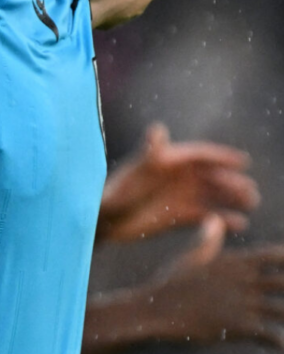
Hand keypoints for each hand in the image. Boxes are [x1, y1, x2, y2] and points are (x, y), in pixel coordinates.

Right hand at [82, 216, 283, 353]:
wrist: (157, 310)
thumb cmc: (171, 283)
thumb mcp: (191, 257)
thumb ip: (209, 240)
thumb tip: (215, 219)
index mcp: (236, 262)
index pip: (276, 255)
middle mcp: (245, 280)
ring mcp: (245, 304)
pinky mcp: (241, 327)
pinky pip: (272, 337)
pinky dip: (280, 343)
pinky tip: (280, 346)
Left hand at [96, 123, 258, 241]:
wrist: (103, 221)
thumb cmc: (114, 193)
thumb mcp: (134, 172)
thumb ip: (148, 153)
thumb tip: (158, 128)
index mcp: (167, 161)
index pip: (199, 154)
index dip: (221, 156)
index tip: (243, 161)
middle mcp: (176, 178)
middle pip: (210, 176)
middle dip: (231, 181)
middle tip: (250, 191)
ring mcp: (178, 197)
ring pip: (212, 195)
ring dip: (231, 198)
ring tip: (250, 204)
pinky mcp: (177, 217)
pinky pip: (204, 216)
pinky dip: (221, 219)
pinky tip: (239, 225)